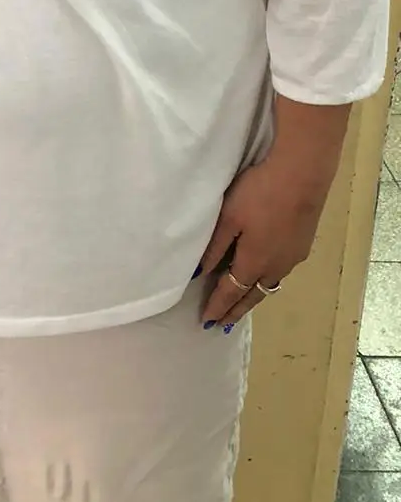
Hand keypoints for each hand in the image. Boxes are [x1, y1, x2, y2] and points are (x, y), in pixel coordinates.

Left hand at [199, 156, 325, 329]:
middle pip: (253, 296)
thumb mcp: (228, 217)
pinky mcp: (302, 246)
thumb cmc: (259, 194)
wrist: (301, 177)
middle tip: (223, 324)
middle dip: (236, 310)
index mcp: (254, 262)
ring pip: (269, 286)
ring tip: (242, 305)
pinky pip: (280, 273)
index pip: (232, 292)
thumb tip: (200, 273)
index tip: (207, 321)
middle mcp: (275, 267)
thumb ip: (215, 246)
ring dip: (253, 297)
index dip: (218, 306)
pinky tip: (264, 276)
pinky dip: (266, 281)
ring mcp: (292, 258)